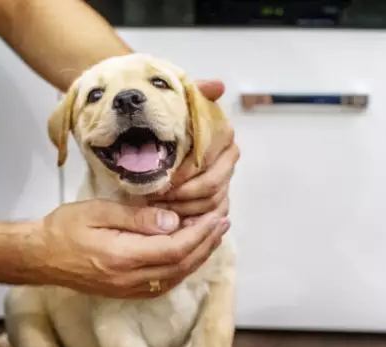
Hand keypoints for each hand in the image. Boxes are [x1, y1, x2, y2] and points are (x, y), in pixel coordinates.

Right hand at [28, 199, 228, 297]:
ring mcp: (129, 290)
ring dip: (198, 256)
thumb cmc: (64, 229)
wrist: (41, 257)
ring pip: (176, 277)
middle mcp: (131, 279)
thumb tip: (173, 221)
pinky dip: (183, 267)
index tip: (216, 218)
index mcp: (123, 258)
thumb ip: (137, 219)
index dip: (200, 235)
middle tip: (222, 223)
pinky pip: (164, 283)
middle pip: (181, 266)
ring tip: (212, 235)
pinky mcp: (127, 292)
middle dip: (206, 244)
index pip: (175, 249)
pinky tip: (190, 253)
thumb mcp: (99, 212)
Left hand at [149, 80, 239, 222]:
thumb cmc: (168, 120)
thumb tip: (218, 86)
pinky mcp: (220, 199)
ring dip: (184, 209)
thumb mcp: (179, 102)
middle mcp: (229, 158)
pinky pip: (212, 216)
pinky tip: (173, 221)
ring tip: (159, 208)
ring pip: (211, 203)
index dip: (184, 174)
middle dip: (182, 195)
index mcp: (223, 134)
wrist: (161, 133)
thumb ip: (196, 92)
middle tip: (157, 198)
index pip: (207, 162)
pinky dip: (193, 220)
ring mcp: (225, 180)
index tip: (162, 179)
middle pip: (212, 186)